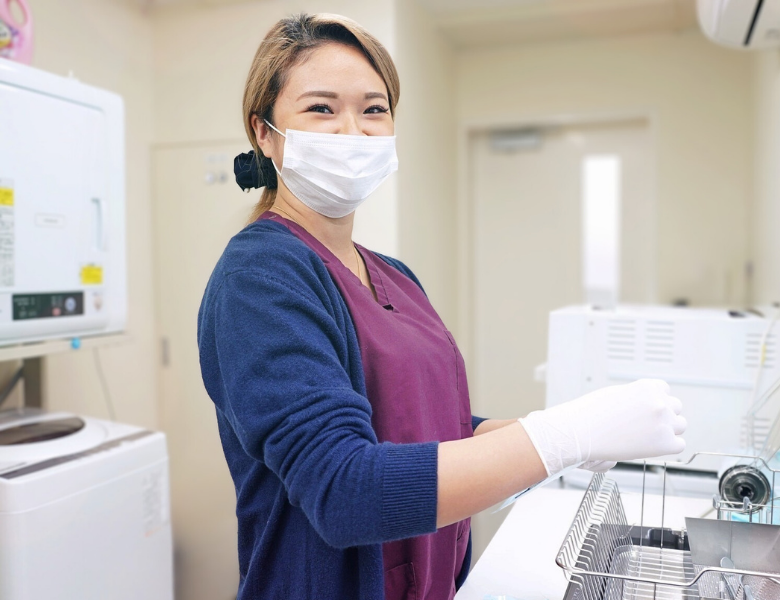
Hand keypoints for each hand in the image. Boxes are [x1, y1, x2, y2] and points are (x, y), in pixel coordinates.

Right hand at [518, 379, 686, 476]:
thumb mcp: (616, 394)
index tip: (645, 411)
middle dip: (664, 416)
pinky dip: (667, 447)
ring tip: (646, 437)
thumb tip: (645, 409)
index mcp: (648, 387)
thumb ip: (637, 398)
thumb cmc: (591, 413)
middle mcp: (659, 402)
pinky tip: (649, 447)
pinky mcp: (664, 442)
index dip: (655, 402)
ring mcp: (664, 422)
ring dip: (668, 431)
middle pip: (676, 408)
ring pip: (680, 426)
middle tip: (645, 426)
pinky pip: (679, 445)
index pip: (666, 391)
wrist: (581, 432)